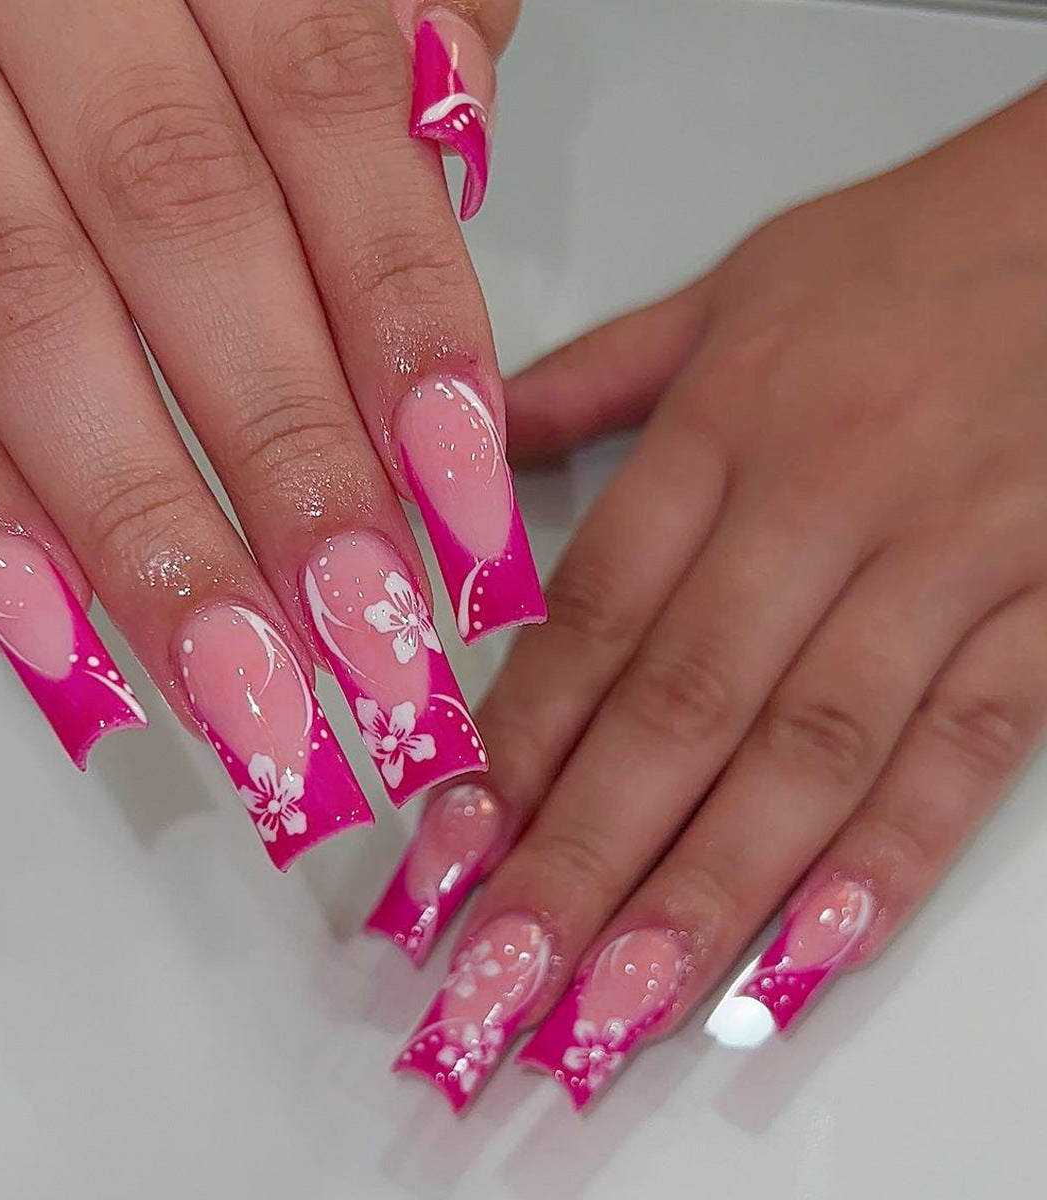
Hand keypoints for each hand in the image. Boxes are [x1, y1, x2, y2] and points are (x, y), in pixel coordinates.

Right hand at [0, 0, 539, 870]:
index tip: (469, 513)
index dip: (405, 325)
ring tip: (245, 695)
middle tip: (374, 648)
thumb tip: (454, 142)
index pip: (328, 122)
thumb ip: (388, 14)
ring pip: (17, 312)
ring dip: (139, 533)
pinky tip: (57, 636)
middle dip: (289, 469)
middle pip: (181, 235)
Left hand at [370, 80, 1046, 1108]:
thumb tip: (463, 462)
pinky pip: (969, 746)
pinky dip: (891, 854)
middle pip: (681, 708)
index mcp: (726, 426)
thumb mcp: (728, 291)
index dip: (517, 748)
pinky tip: (807, 953)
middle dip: (582, 858)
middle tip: (500, 980)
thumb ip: (589, 383)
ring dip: (709, 891)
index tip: (449, 856)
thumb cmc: (909, 257)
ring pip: (811, 751)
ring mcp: (948, 561)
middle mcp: (822, 501)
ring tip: (617, 1005)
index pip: (595, 617)